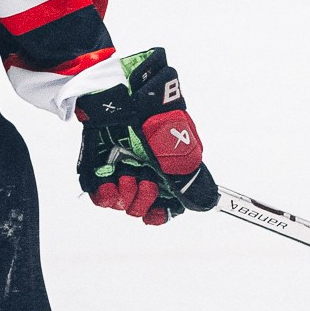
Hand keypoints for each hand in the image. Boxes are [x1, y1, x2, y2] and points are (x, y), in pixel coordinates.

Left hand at [73, 47, 217, 226]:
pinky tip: (110, 184)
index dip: (162, 212)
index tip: (155, 213)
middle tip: (142, 181)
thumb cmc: (153, 119)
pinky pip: (102, 196)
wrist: (119, 97)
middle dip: (143, 201)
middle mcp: (146, 170)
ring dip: (125, 197)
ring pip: (123, 204)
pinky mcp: (101, 167)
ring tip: (125, 176)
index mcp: (168, 167)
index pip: (168, 202)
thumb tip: (208, 201)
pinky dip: (106, 196)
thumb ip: (189, 180)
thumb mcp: (177, 152)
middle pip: (145, 207)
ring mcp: (123, 168)